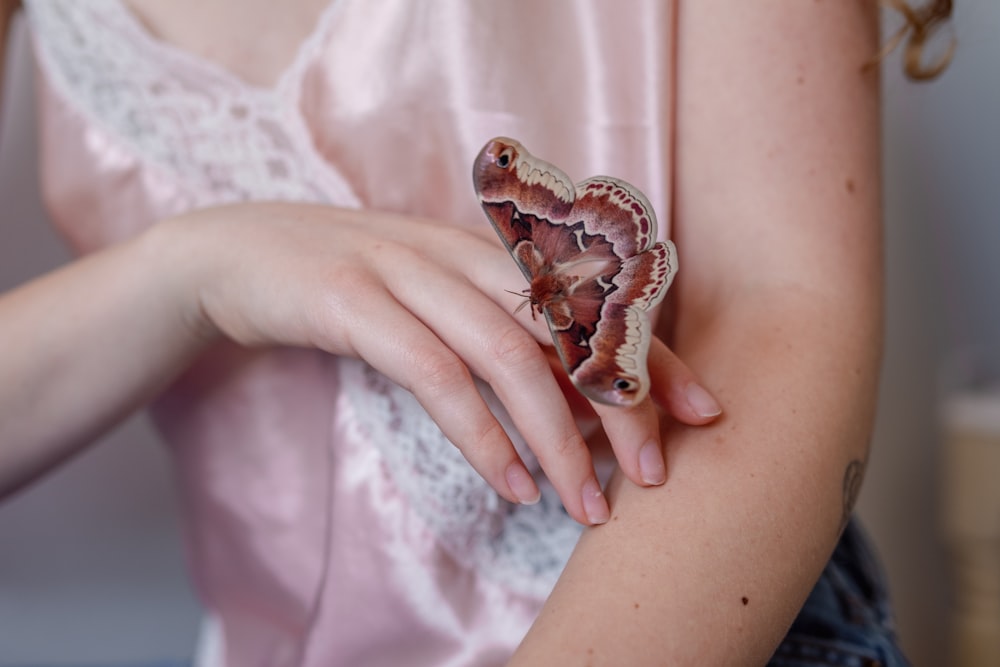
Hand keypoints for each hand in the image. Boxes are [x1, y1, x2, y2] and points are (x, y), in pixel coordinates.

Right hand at [161, 202, 720, 523]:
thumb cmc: (348, 287)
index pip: (590, 300)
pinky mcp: (353, 300)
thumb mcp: (431, 301)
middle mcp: (460, 252)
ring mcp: (405, 270)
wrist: (231, 255)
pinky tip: (510, 485)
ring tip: (588, 505)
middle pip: (567, 323)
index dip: (649, 353)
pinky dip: (481, 434)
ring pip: (509, 353)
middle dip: (621, 402)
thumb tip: (565, 402)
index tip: (702, 411)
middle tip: (658, 474)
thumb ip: (494, 332)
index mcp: (487, 251)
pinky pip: (435, 373)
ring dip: (557, 437)